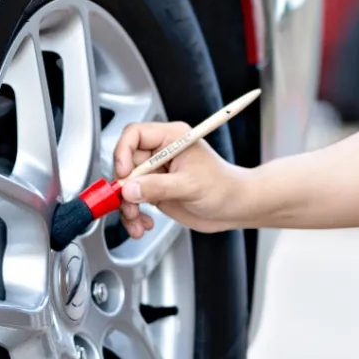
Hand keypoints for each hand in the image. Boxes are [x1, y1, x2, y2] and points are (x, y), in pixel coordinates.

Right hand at [113, 121, 244, 236]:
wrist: (235, 207)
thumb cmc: (224, 187)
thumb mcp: (190, 186)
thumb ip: (158, 187)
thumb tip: (129, 188)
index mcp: (172, 138)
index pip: (135, 135)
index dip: (123, 152)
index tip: (124, 174)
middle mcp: (161, 153)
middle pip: (126, 162)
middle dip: (124, 187)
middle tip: (130, 204)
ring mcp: (157, 173)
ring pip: (126, 185)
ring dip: (127, 205)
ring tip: (137, 220)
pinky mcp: (156, 190)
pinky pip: (133, 200)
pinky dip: (134, 214)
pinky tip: (144, 224)